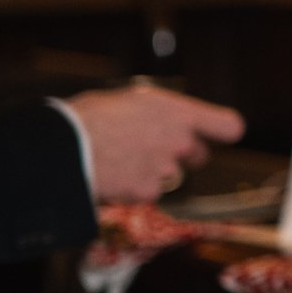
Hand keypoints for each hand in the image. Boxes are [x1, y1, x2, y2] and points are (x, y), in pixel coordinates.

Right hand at [63, 84, 245, 203]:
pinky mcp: (148, 192)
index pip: (229, 126)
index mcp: (178, 112)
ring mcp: (166, 169)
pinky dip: (133, 189)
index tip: (217, 134)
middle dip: (183, 155)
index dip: (223, 131)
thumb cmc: (89, 116)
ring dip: (153, 171)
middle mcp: (180, 141)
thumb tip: (163, 119)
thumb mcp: (130, 100)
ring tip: (119, 160)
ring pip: (171, 175)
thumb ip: (159, 113)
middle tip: (151, 149)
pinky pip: (148, 192)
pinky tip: (112, 176)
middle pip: (199, 155)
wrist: (62, 148)